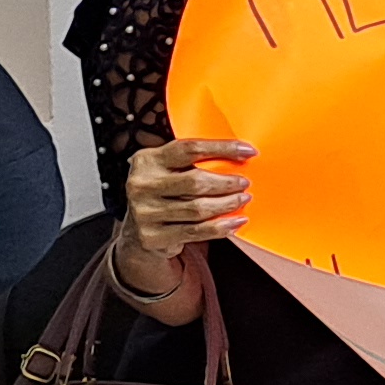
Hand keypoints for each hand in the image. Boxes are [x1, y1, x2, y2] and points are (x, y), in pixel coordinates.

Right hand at [120, 135, 253, 266]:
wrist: (136, 231)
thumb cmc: (162, 193)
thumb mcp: (167, 170)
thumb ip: (191, 162)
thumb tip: (238, 155)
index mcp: (147, 160)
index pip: (189, 149)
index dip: (222, 148)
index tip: (248, 150)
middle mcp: (142, 184)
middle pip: (195, 181)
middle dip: (226, 182)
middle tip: (245, 183)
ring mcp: (145, 212)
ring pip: (198, 208)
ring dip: (227, 204)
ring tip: (242, 200)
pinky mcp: (153, 236)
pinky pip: (196, 231)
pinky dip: (220, 227)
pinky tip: (235, 222)